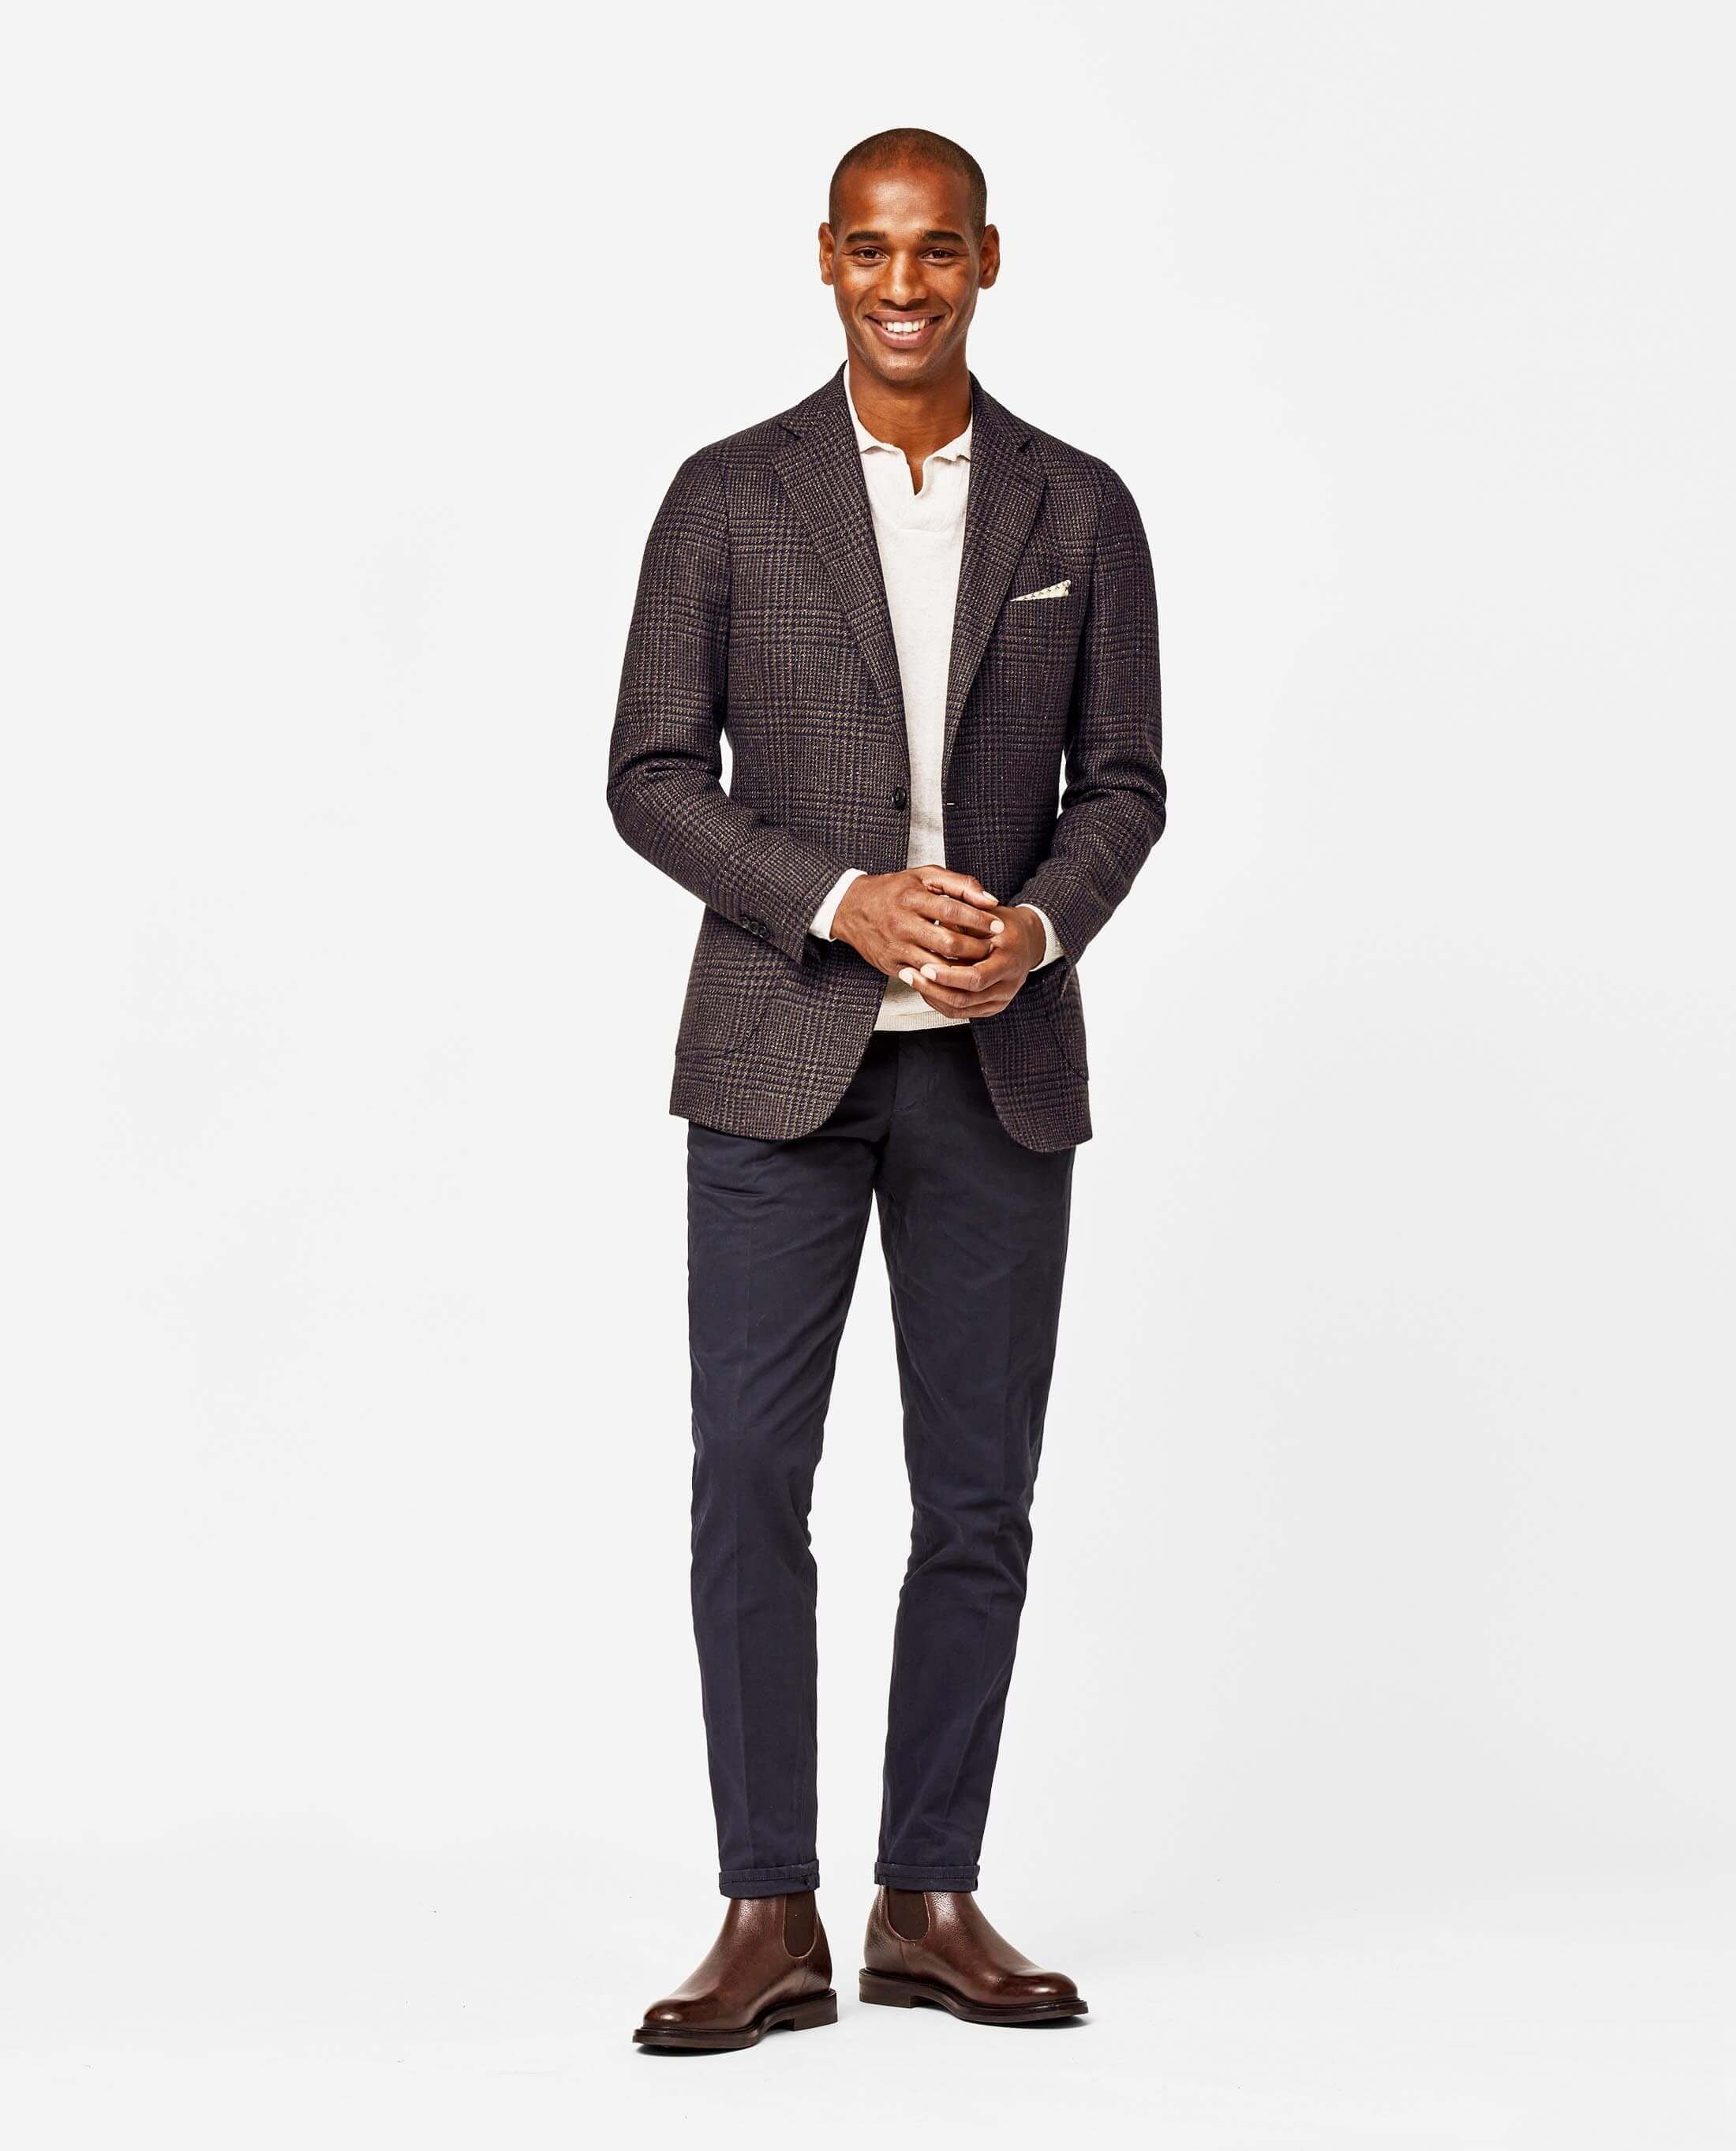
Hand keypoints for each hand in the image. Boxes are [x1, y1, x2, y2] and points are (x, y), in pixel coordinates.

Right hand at [833, 866, 1004, 981]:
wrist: (852, 908)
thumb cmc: (893, 890)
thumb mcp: (924, 876)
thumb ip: (960, 884)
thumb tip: (990, 900)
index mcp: (911, 898)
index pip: (952, 910)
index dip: (978, 919)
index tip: (998, 925)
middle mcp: (902, 924)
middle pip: (947, 942)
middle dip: (975, 948)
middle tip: (992, 948)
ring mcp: (895, 947)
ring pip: (936, 965)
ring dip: (962, 967)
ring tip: (980, 962)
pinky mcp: (890, 965)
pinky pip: (921, 977)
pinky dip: (942, 979)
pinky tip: (958, 974)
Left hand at [896, 899, 1045, 1018]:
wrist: (1027, 941)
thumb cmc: (1002, 924)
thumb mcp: (986, 915)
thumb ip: (963, 921)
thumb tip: (934, 924)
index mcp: (1009, 960)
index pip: (976, 978)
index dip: (947, 976)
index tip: (924, 966)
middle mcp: (1009, 984)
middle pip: (965, 998)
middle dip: (932, 988)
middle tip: (908, 974)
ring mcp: (1002, 999)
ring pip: (960, 1009)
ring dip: (932, 996)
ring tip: (911, 979)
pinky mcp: (993, 1007)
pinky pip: (961, 1012)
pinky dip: (939, 1002)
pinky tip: (924, 988)